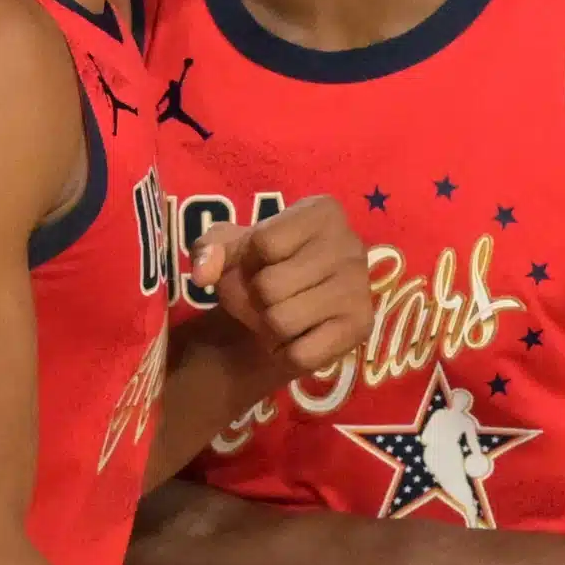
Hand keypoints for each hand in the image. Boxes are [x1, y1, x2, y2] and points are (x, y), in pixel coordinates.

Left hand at [190, 195, 372, 377]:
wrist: (289, 304)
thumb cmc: (260, 265)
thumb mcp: (227, 247)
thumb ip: (207, 250)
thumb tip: (203, 274)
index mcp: (323, 210)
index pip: (263, 243)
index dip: (246, 261)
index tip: (259, 263)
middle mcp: (351, 243)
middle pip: (269, 286)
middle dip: (254, 298)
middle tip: (267, 297)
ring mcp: (359, 287)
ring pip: (281, 321)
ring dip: (266, 327)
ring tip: (279, 315)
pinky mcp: (361, 327)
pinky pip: (302, 354)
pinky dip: (285, 354)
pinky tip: (296, 338)